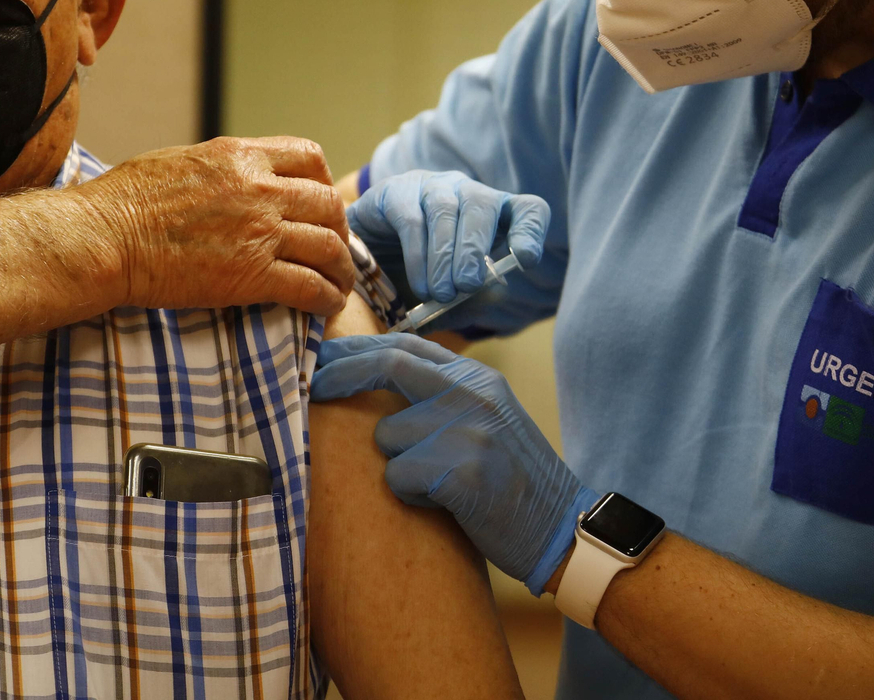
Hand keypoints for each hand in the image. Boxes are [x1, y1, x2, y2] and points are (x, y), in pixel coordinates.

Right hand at [73, 136, 352, 315]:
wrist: (106, 238)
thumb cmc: (125, 201)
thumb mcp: (181, 161)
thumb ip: (219, 168)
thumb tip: (230, 178)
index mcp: (240, 156)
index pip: (308, 157)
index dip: (322, 183)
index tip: (321, 203)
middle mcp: (260, 189)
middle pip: (327, 204)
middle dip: (339, 229)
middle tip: (336, 249)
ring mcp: (260, 232)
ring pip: (329, 247)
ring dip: (342, 269)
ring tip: (341, 285)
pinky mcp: (252, 275)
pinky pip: (309, 286)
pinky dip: (326, 298)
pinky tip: (326, 306)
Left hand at [310, 333, 598, 593]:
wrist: (560, 529)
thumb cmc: (511, 480)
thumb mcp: (484, 417)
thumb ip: (440, 392)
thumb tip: (375, 372)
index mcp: (477, 377)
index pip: (406, 344)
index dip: (358, 349)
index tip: (324, 358)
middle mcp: (474, 392)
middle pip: (390, 364)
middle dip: (342, 374)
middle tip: (312, 387)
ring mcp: (470, 428)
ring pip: (389, 436)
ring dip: (398, 465)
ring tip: (436, 484)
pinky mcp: (462, 470)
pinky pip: (399, 476)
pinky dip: (410, 494)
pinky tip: (446, 503)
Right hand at [348, 171, 549, 302]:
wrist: (364, 264)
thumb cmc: (419, 278)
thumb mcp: (452, 295)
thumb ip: (475, 299)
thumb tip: (495, 291)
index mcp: (493, 215)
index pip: (527, 209)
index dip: (531, 230)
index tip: (526, 259)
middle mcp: (464, 192)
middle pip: (482, 205)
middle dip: (475, 249)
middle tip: (466, 285)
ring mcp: (429, 187)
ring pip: (445, 211)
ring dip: (444, 256)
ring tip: (440, 294)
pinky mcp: (394, 191)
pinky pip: (410, 219)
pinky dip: (417, 256)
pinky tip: (418, 285)